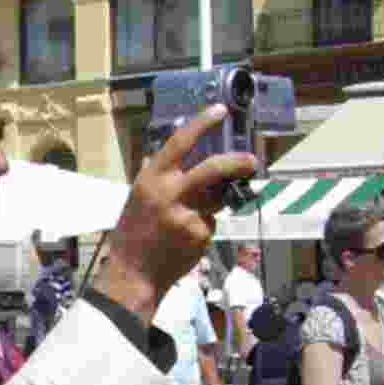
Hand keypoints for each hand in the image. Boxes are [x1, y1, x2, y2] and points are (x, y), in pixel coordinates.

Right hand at [94, 106, 257, 323]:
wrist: (132, 273)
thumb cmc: (133, 232)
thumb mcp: (140, 195)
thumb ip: (163, 177)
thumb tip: (186, 157)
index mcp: (151, 178)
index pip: (180, 142)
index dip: (202, 123)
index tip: (221, 110)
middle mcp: (169, 193)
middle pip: (214, 169)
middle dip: (238, 162)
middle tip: (252, 161)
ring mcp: (187, 215)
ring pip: (218, 198)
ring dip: (218, 201)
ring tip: (196, 214)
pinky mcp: (200, 235)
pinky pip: (212, 223)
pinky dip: (204, 227)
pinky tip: (186, 239)